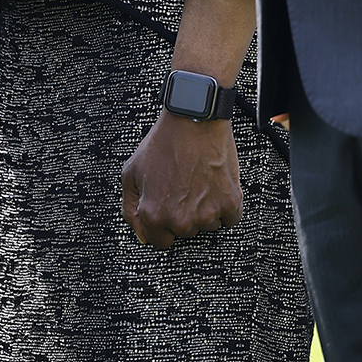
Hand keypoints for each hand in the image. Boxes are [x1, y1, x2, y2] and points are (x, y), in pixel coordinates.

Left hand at [121, 110, 245, 248]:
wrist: (193, 120)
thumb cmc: (164, 142)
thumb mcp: (131, 173)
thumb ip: (131, 210)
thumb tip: (142, 236)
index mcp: (154, 214)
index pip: (160, 241)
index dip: (163, 224)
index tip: (169, 208)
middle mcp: (180, 219)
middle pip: (185, 233)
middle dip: (184, 214)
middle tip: (184, 187)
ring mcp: (206, 214)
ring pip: (208, 225)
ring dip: (206, 209)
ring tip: (199, 181)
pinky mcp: (229, 203)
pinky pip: (231, 218)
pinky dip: (227, 205)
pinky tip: (216, 184)